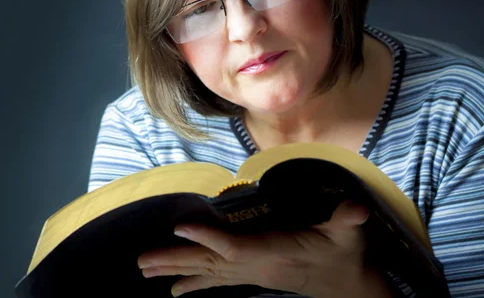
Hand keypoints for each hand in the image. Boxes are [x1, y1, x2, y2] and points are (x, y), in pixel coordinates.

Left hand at [137, 200, 388, 297]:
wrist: (345, 286)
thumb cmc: (343, 256)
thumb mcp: (348, 236)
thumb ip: (346, 220)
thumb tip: (356, 207)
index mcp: (274, 254)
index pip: (236, 248)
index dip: (208, 239)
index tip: (179, 227)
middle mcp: (255, 267)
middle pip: (209, 264)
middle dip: (175, 261)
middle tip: (141, 261)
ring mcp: (250, 275)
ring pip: (207, 272)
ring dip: (175, 269)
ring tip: (145, 270)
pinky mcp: (250, 277)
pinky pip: (215, 280)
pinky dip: (193, 283)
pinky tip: (173, 290)